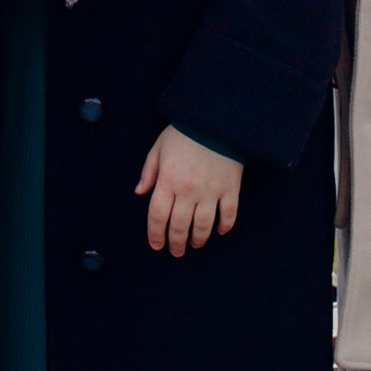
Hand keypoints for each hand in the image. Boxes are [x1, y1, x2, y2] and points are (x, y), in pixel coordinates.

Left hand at [138, 126, 242, 256]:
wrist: (216, 119)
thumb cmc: (184, 132)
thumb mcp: (159, 147)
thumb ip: (149, 171)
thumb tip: (140, 192)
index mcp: (168, 180)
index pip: (157, 216)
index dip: (155, 234)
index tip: (157, 245)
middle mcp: (188, 190)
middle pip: (179, 226)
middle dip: (176, 243)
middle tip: (176, 251)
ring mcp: (211, 191)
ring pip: (203, 226)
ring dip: (198, 240)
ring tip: (195, 245)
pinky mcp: (230, 188)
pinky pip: (228, 215)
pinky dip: (224, 226)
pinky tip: (218, 231)